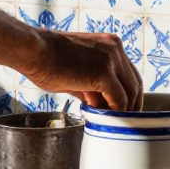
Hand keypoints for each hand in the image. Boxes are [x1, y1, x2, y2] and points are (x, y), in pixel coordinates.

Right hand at [23, 31, 142, 110]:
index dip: (129, 94)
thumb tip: (97, 105)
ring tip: (112, 124)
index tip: (124, 110)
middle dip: (132, 105)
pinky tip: (104, 119)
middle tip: (124, 122)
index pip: (129, 73)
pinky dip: (114, 112)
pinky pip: (119, 99)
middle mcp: (115, 48)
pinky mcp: (104, 73)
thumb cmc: (47, 60)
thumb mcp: (75, 72)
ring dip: (123, 111)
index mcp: (110, 44)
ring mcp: (112, 59)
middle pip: (135, 83)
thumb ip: (90, 87)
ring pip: (130, 93)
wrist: (34, 50)